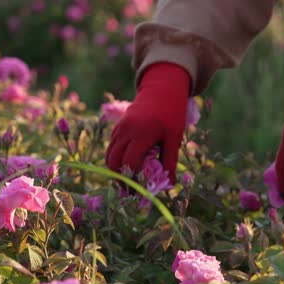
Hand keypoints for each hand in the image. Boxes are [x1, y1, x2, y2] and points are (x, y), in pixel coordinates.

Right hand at [105, 62, 190, 183]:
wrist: (161, 91)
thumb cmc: (171, 114)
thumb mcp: (174, 138)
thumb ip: (170, 161)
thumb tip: (171, 184)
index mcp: (142, 134)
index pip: (128, 162)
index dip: (130, 179)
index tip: (136, 192)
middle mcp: (126, 131)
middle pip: (114, 161)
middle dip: (119, 178)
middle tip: (129, 191)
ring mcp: (120, 128)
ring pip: (110, 155)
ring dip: (115, 170)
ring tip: (127, 182)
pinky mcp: (118, 127)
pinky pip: (112, 147)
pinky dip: (115, 159)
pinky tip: (126, 168)